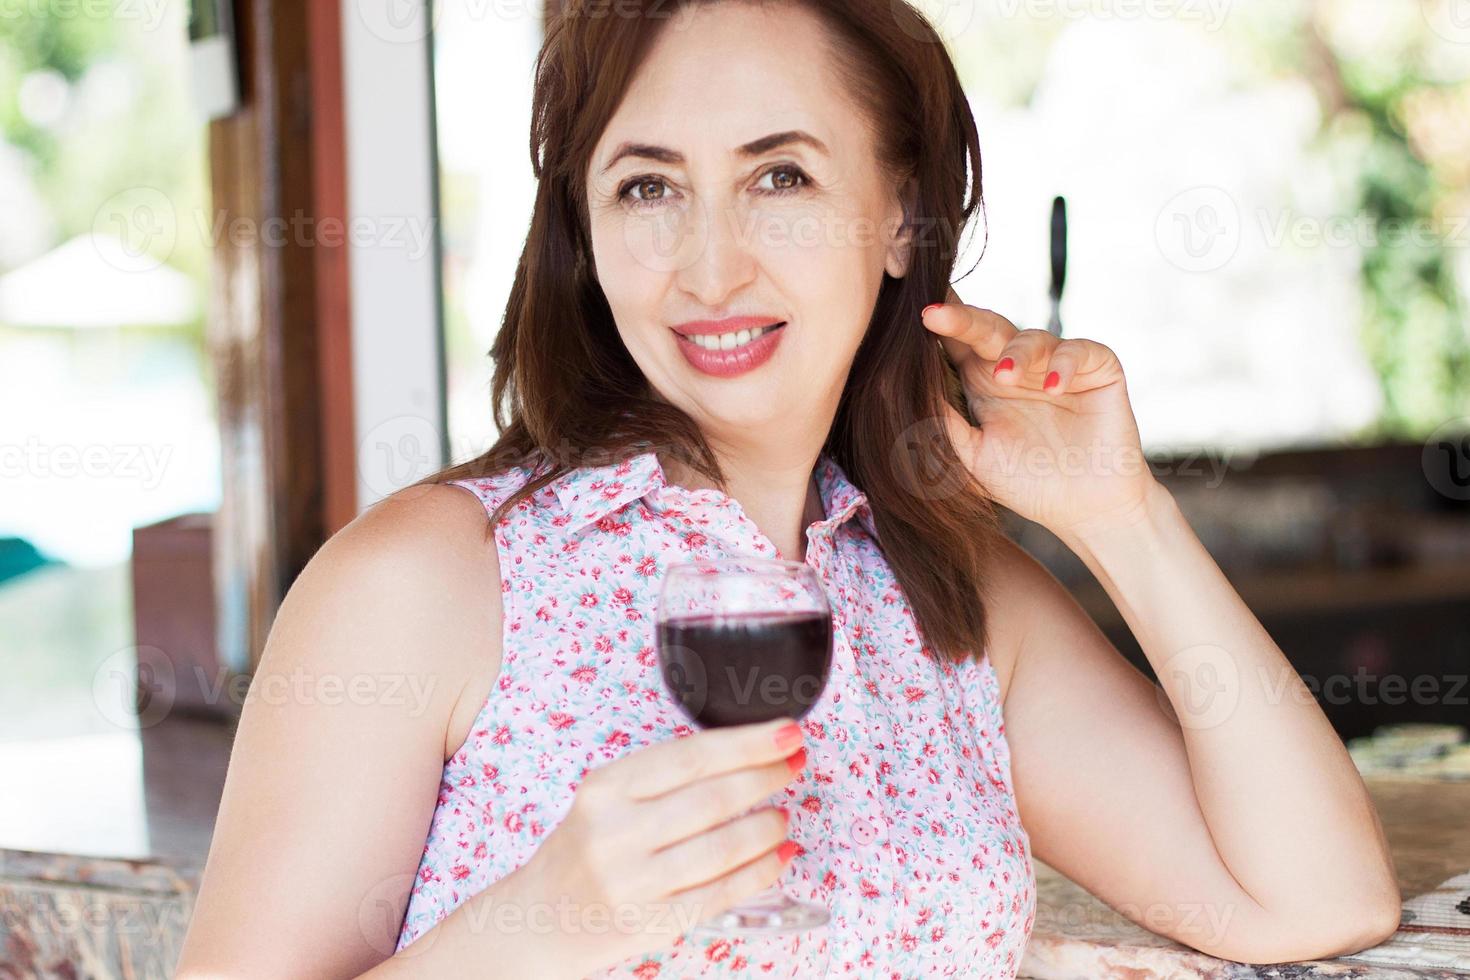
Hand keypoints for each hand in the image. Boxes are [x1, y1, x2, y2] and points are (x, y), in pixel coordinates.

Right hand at [506, 717, 805, 975]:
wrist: (542, 917)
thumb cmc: (587, 847)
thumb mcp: (606, 797)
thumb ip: (664, 777)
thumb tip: (745, 753)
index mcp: (605, 789)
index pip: (690, 757)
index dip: (747, 743)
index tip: (785, 732)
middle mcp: (615, 833)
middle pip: (712, 798)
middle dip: (766, 777)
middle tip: (794, 763)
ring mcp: (632, 882)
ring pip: (722, 848)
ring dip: (766, 828)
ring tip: (782, 816)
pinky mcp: (650, 923)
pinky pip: (720, 893)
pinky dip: (760, 872)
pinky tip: (778, 855)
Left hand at [920, 286, 1160, 540]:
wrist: (1084, 508)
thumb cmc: (1026, 482)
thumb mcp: (973, 456)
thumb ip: (945, 422)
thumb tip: (898, 388)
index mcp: (980, 379)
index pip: (954, 342)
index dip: (935, 325)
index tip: (907, 314)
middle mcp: (1016, 363)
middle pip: (985, 329)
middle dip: (960, 320)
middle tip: (932, 316)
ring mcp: (1055, 362)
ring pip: (1031, 336)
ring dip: (1016, 353)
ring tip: (1004, 377)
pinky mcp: (1097, 367)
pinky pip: (1079, 351)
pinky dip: (1063, 365)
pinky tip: (1052, 387)